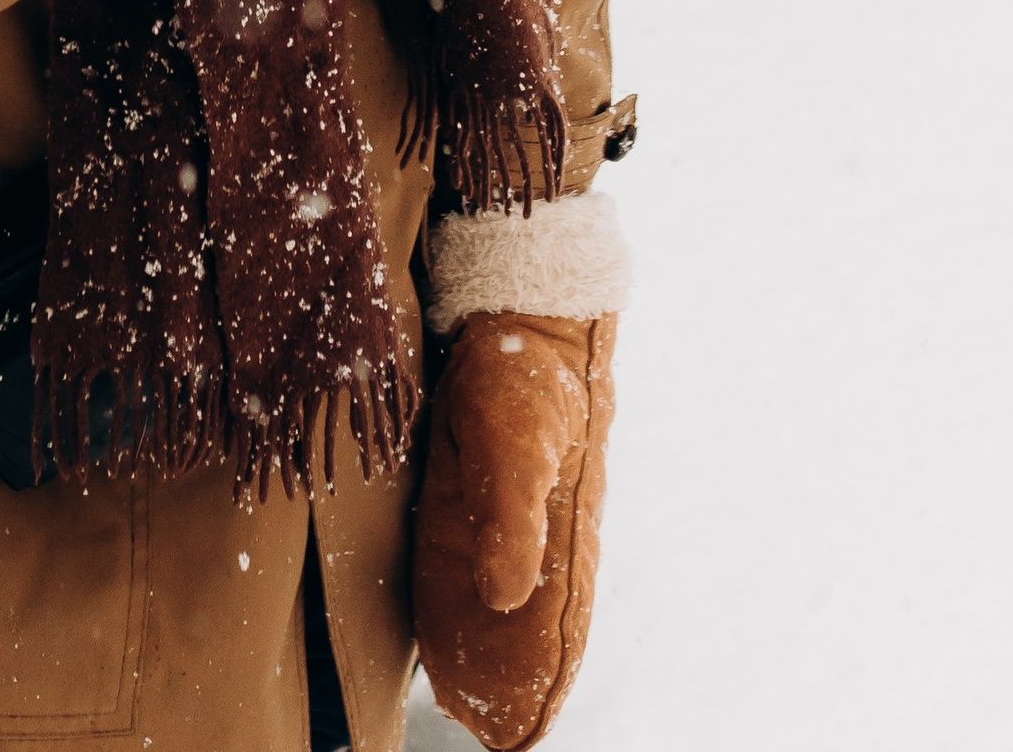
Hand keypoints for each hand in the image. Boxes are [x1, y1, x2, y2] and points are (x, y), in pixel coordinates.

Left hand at [412, 312, 614, 751]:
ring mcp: (513, 509)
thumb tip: (503, 597)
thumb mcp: (510, 443)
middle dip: (513, 678)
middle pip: (532, 625)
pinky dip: (469, 602)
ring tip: (465, 702)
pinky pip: (478, 558)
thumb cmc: (517, 374)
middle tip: (490, 731)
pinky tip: (450, 622)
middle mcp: (542, 532)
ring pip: (505, 599)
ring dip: (488, 647)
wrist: (512, 304)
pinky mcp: (483, 484)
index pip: (558, 631)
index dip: (540, 682)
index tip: (515, 734)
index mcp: (562, 536)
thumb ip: (511, 518)